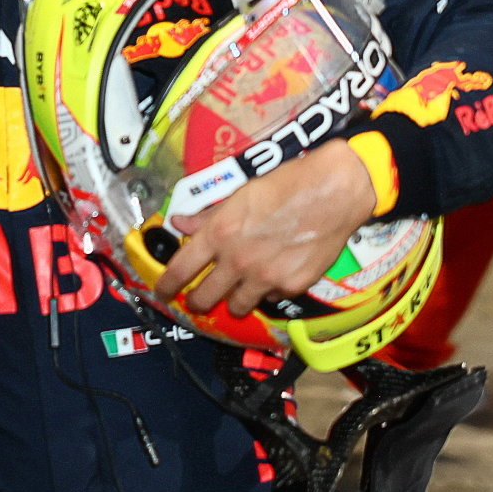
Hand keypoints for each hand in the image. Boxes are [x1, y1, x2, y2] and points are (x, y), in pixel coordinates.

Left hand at [154, 138, 377, 316]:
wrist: (331, 193)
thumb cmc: (282, 185)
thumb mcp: (238, 195)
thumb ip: (208, 216)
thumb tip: (180, 224)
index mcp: (219, 233)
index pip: (181, 268)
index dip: (166, 284)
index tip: (161, 292)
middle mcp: (237, 260)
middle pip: (204, 297)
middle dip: (197, 300)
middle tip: (197, 299)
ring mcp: (265, 277)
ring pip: (237, 306)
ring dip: (232, 301)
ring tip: (235, 292)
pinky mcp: (292, 286)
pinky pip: (270, 298)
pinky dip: (266, 291)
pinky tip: (272, 276)